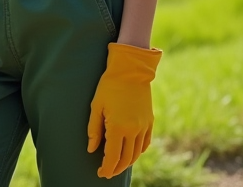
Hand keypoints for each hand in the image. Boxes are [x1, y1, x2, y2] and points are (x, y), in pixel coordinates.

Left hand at [86, 43, 162, 178]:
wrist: (131, 70)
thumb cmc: (109, 86)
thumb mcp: (96, 106)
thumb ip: (94, 130)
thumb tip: (92, 149)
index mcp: (118, 127)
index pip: (112, 157)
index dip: (106, 168)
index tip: (100, 173)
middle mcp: (133, 130)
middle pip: (126, 159)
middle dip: (116, 168)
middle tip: (107, 172)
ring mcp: (144, 126)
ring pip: (137, 153)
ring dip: (127, 162)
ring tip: (117, 165)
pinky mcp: (150, 121)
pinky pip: (145, 143)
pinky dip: (138, 151)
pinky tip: (131, 153)